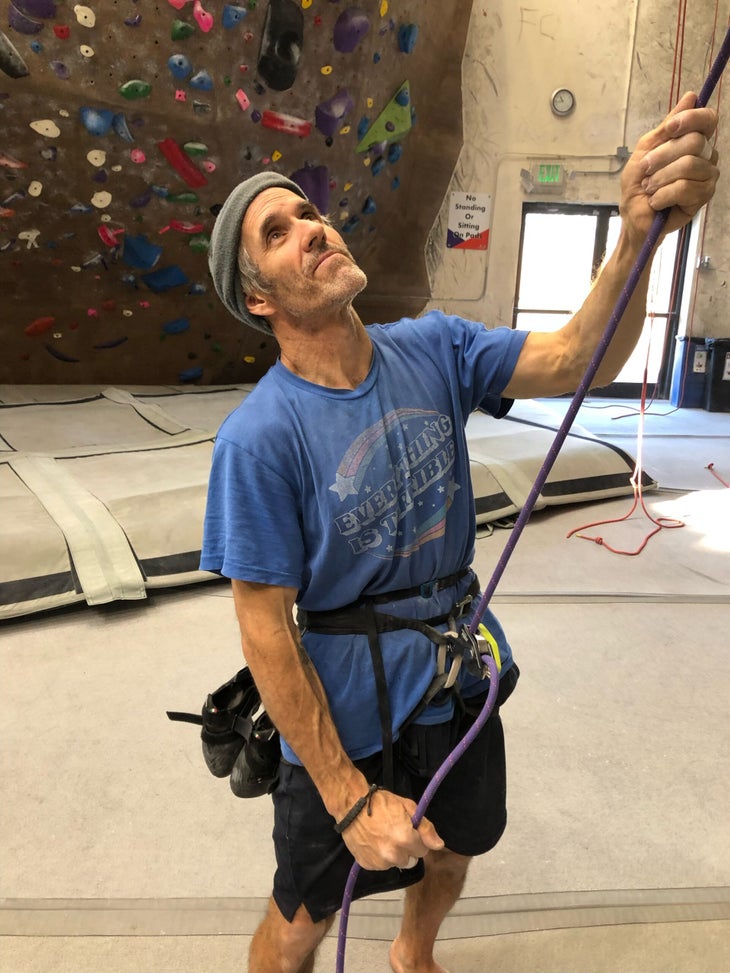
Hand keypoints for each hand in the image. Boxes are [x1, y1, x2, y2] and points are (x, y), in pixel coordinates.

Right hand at [340, 788, 444, 870]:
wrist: (351, 805)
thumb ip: (425, 828)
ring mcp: (379, 862)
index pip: (423, 850)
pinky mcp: (367, 865)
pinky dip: (379, 857)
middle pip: (410, 860)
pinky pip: (381, 865)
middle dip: (407, 849)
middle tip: (396, 834)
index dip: (418, 839)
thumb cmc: (381, 802)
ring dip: (393, 854)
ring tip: (383, 837)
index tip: (410, 831)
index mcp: (405, 839)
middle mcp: (393, 855)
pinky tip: (373, 842)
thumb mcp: (407, 807)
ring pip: (395, 863)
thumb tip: (439, 845)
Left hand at [620, 91, 718, 245]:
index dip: (691, 119)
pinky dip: (663, 195)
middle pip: (694, 142)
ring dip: (660, 178)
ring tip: (649, 188)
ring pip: (689, 165)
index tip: (671, 128)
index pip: (707, 120)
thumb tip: (691, 96)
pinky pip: (685, 188)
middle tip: (646, 170)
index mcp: (692, 141)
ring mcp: (707, 176)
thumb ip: (666, 127)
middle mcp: (705, 155)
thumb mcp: (645, 150)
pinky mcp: (704, 196)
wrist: (634, 216)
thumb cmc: (638, 184)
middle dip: (662, 156)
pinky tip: (656, 201)